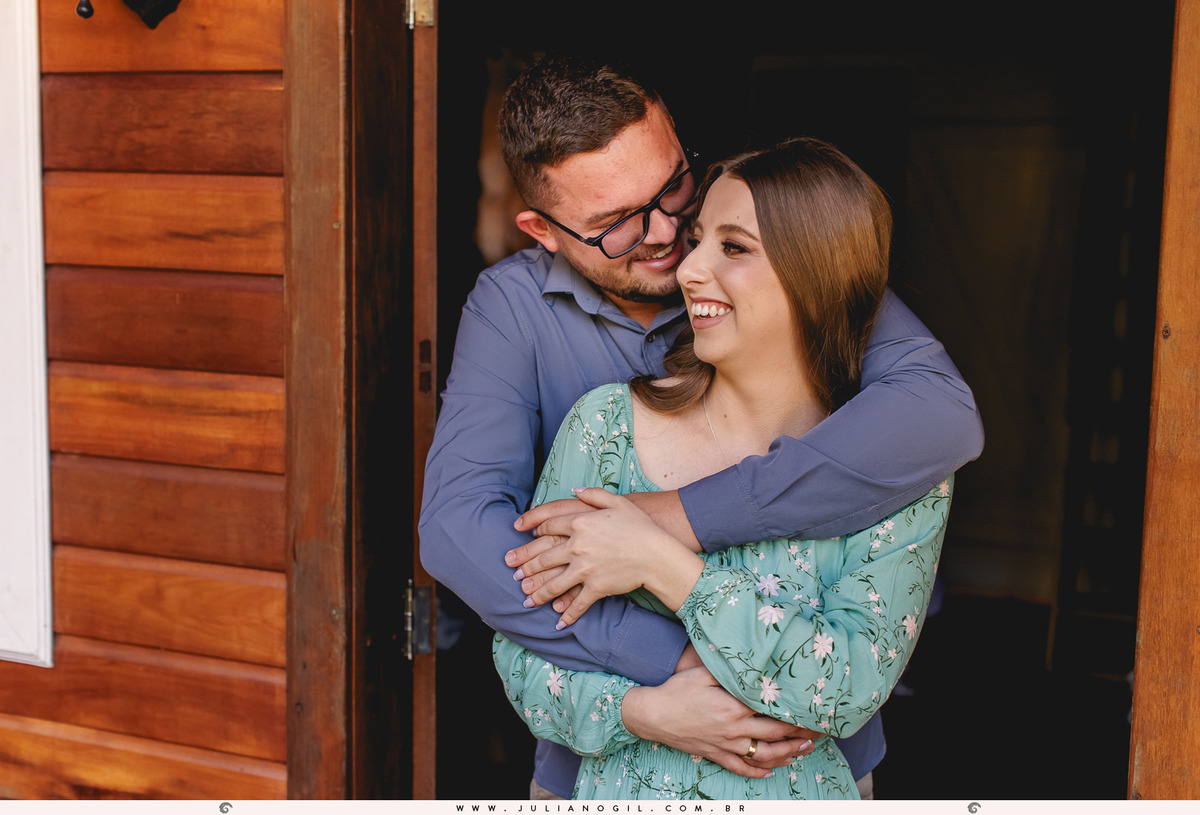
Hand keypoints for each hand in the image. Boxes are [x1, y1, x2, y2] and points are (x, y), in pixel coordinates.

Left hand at [506, 488, 702, 627]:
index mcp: (580, 522)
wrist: (657, 554)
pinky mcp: (595, 587)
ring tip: (525, 599)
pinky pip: (577, 604)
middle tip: (512, 572)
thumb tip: (574, 491)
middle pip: (543, 557)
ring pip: (553, 584)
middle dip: (525, 565)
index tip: (525, 536)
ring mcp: (584, 568)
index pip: (548, 526)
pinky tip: (557, 623)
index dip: (534, 530)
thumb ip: (593, 495)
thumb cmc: (640, 526)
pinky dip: (566, 615)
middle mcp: (577, 545)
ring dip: (537, 593)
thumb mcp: (617, 502)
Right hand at [621, 666, 818, 777]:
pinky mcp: (715, 754)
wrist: (652, 714)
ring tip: (804, 751)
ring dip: (786, 755)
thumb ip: (730, 671)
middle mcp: (733, 729)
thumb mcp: (703, 673)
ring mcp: (725, 745)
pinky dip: (757, 772)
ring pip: (763, 755)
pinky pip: (740, 768)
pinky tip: (770, 771)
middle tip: (819, 732)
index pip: (772, 710)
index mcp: (733, 707)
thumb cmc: (677, 690)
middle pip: (775, 734)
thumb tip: (753, 665)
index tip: (813, 709)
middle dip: (800, 734)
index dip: (794, 711)